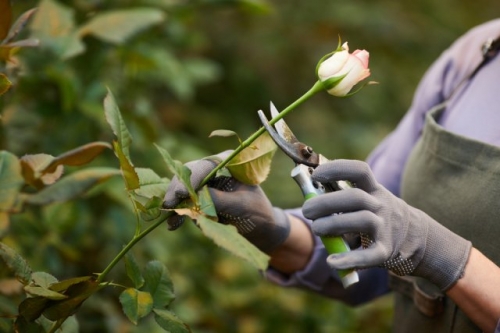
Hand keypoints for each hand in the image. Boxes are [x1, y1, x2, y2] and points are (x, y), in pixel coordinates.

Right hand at [162, 152, 290, 252]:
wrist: (262, 229)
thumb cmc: (258, 213)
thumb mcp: (240, 206)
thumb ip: (218, 200)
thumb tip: (195, 196)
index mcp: (229, 163)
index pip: (204, 166)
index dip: (190, 179)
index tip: (180, 194)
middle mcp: (214, 170)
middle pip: (188, 174)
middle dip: (177, 191)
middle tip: (169, 206)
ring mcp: (205, 184)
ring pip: (182, 189)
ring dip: (176, 205)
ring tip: (172, 223)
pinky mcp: (200, 199)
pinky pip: (185, 204)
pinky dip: (179, 213)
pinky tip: (174, 225)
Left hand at [302, 159, 471, 290]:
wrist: (414, 238)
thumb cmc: (375, 215)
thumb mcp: (364, 199)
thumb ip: (339, 194)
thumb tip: (305, 185)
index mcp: (373, 189)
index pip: (359, 171)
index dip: (338, 169)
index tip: (317, 174)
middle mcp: (381, 205)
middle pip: (356, 197)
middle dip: (327, 202)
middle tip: (306, 210)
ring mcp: (386, 227)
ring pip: (363, 220)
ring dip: (335, 223)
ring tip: (316, 228)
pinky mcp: (386, 251)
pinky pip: (370, 255)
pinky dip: (350, 259)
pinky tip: (331, 261)